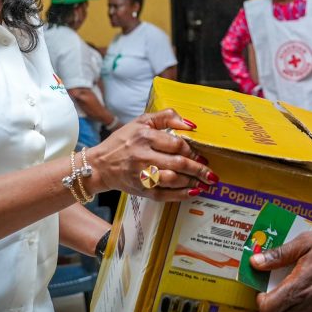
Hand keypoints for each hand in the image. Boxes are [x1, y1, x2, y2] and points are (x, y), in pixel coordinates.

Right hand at [89, 109, 216, 200]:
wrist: (100, 165)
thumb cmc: (123, 141)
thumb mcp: (141, 121)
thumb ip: (166, 117)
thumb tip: (190, 124)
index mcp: (144, 137)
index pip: (175, 144)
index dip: (192, 150)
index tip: (201, 153)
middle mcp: (142, 156)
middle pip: (178, 163)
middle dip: (199, 168)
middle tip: (211, 172)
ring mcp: (141, 175)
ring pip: (173, 180)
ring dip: (193, 181)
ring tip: (206, 181)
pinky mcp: (141, 190)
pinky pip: (166, 195)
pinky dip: (182, 195)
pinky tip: (194, 191)